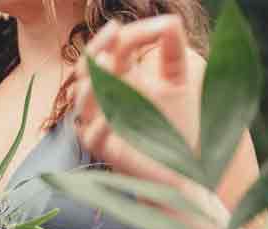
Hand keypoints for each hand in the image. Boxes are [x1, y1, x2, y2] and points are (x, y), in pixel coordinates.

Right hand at [73, 16, 204, 188]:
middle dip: (98, 48)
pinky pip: (93, 136)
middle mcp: (106, 99)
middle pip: (89, 69)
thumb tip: (171, 19)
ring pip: (83, 101)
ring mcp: (102, 124)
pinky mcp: (106, 151)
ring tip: (108, 63)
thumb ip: (173, 51)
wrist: (184, 169)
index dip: (128, 35)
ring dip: (92, 83)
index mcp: (121, 79)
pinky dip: (100, 126)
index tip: (157, 27)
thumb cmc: (177, 126)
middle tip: (115, 30)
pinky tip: (112, 116)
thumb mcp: (178, 82)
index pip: (113, 50)